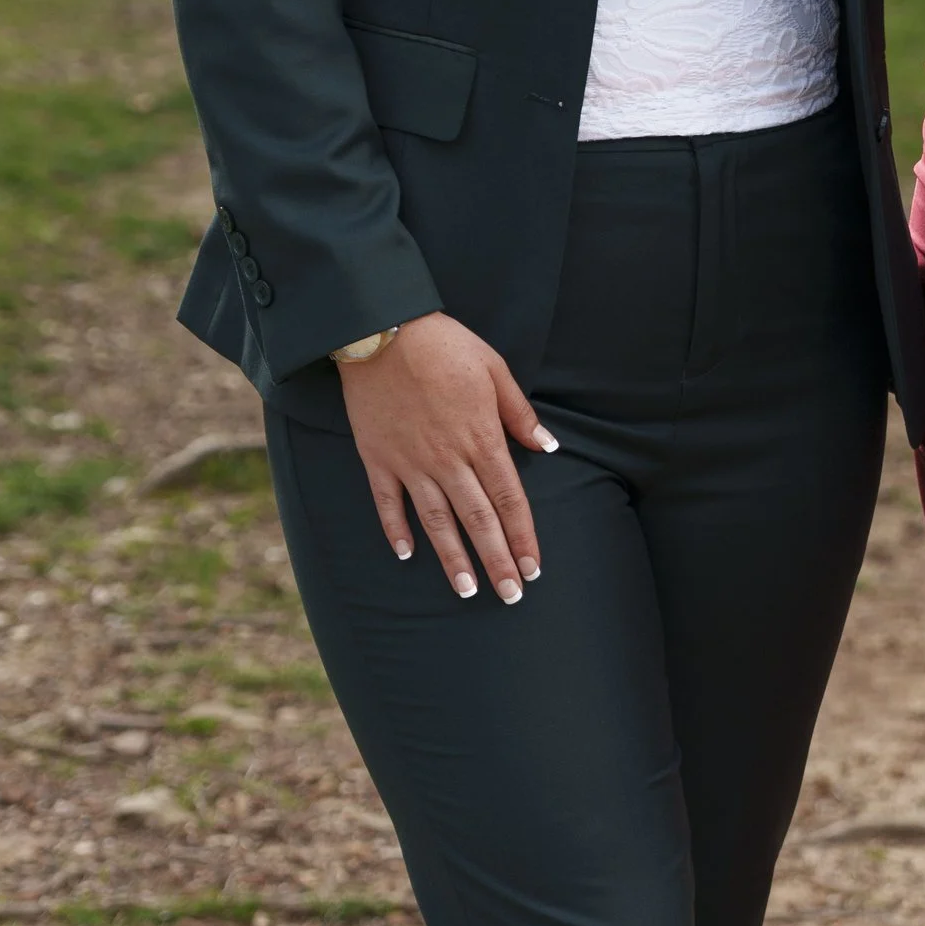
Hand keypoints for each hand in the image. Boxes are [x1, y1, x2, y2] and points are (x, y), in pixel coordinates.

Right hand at [339, 312, 553, 600]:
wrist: (382, 329)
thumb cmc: (444, 345)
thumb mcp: (495, 369)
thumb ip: (519, 413)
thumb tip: (546, 447)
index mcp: (482, 439)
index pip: (509, 500)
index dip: (523, 537)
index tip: (533, 568)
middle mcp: (448, 460)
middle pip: (478, 520)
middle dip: (497, 561)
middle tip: (510, 596)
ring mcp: (411, 463)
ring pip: (436, 521)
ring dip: (453, 559)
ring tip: (467, 591)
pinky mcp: (378, 458)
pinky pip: (387, 503)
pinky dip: (395, 530)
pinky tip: (405, 556)